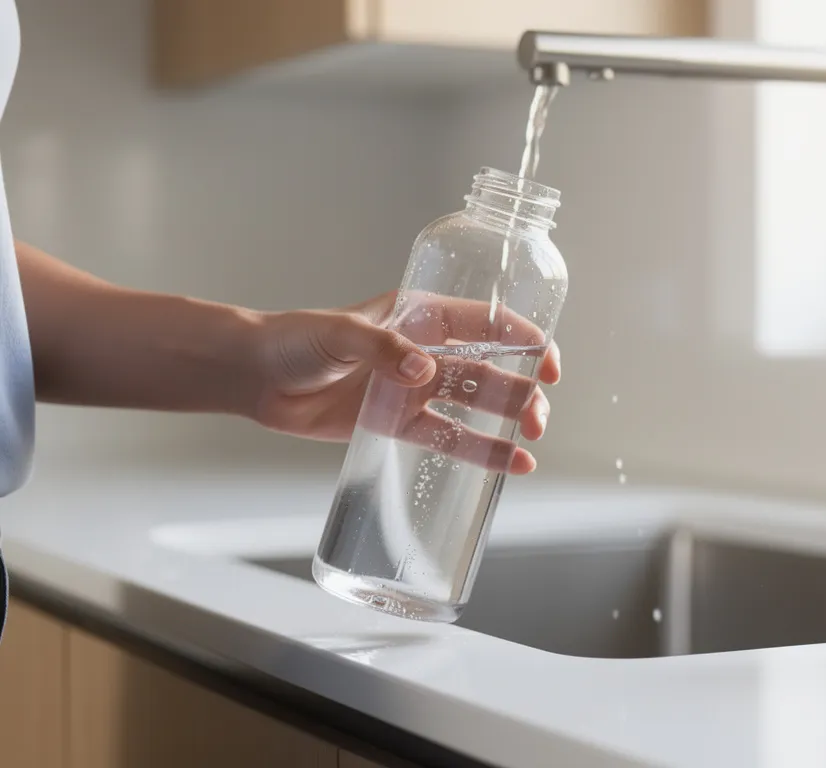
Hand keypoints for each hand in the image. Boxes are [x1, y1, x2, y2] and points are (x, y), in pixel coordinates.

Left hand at [249, 290, 560, 473]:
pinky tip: (509, 465)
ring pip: (475, 404)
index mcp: (419, 315)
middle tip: (537, 415)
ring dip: (507, 420)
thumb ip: (382, 349)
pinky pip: (448, 437)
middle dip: (520, 388)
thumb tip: (424, 371)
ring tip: (533, 441)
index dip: (522, 338)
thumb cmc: (294, 340)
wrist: (256, 377)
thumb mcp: (338, 333)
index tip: (548, 360)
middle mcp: (425, 350)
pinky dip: (480, 450)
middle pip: (489, 367)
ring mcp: (413, 387)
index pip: (485, 322)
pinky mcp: (398, 422)